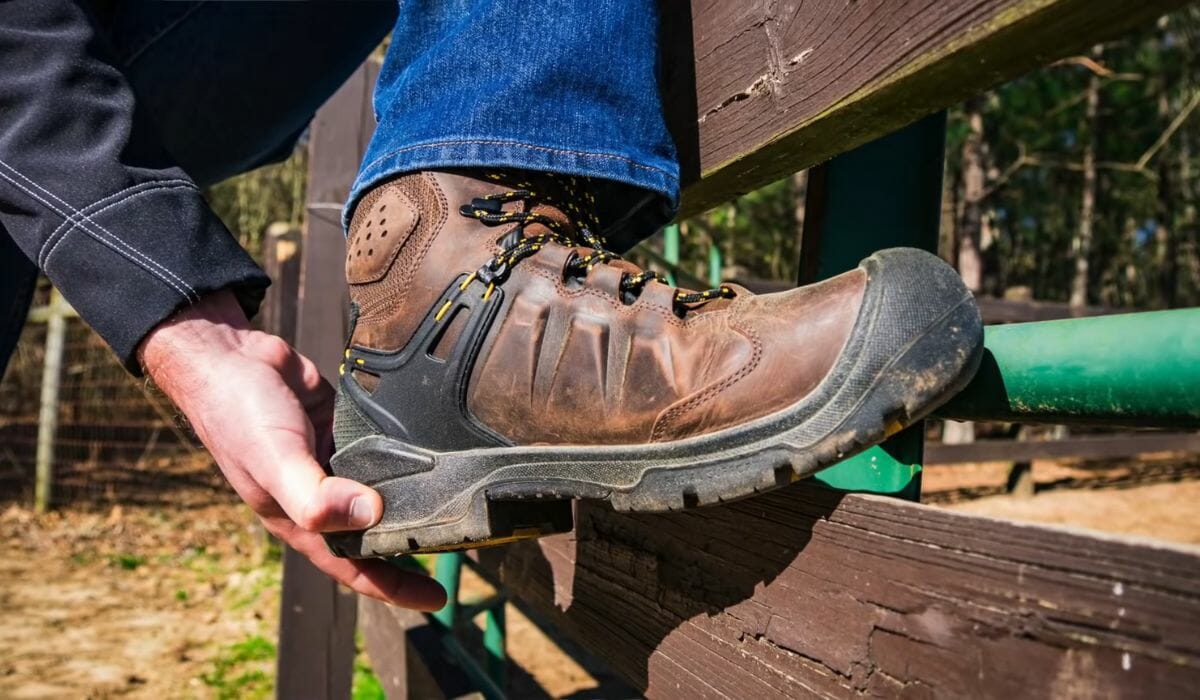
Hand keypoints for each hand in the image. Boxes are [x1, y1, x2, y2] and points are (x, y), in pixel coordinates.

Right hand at [139, 290, 445, 609]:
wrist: (226, 357)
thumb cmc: (239, 417)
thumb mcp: (276, 463)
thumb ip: (317, 496)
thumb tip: (372, 515)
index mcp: (301, 518)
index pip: (354, 566)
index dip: (393, 586)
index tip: (437, 598)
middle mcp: (321, 494)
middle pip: (375, 532)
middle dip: (413, 544)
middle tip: (465, 545)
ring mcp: (334, 461)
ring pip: (383, 489)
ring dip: (415, 497)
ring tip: (463, 503)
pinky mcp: (343, 428)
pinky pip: (381, 449)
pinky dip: (406, 453)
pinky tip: (436, 452)